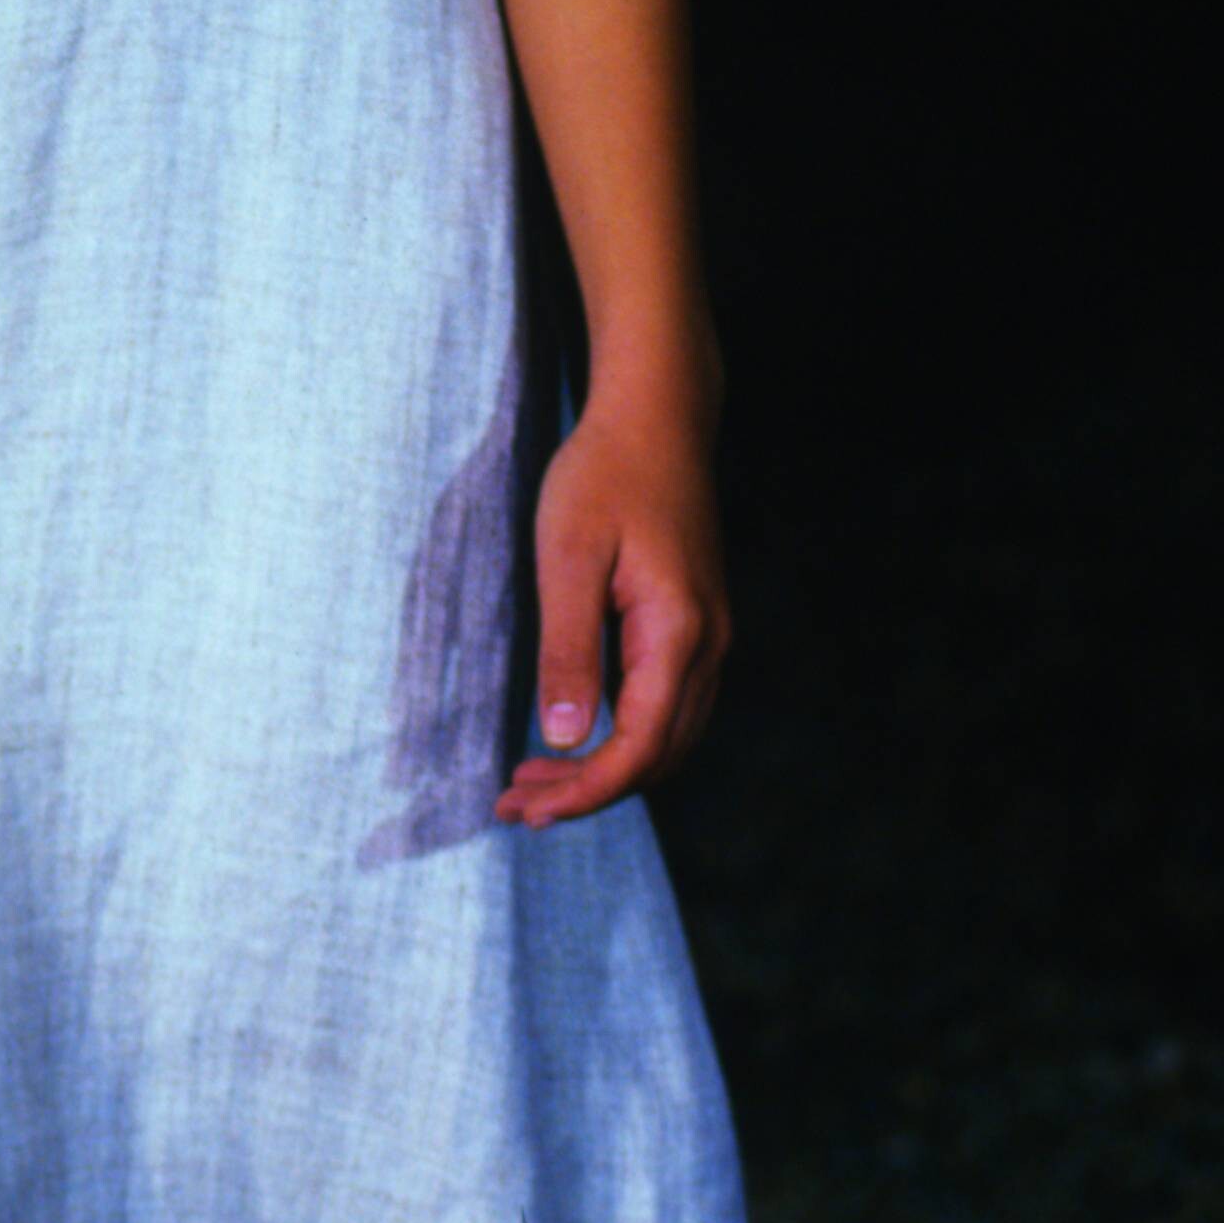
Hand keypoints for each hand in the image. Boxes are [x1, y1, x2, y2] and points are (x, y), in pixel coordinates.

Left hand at [492, 384, 730, 831]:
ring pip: (666, 737)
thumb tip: (562, 736)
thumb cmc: (605, 474)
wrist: (657, 414)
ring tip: (534, 780)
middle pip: (657, 756)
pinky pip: (667, 705)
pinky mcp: (695, 622)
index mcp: (678, 635)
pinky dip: (623, 735)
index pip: (637, 748)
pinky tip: (575, 734)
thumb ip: (567, 650)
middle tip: (515, 805)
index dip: (583, 791)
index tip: (525, 808)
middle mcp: (707, 645)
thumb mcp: (568, 558)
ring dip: (605, 768)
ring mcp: (708, 635)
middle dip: (587, 792)